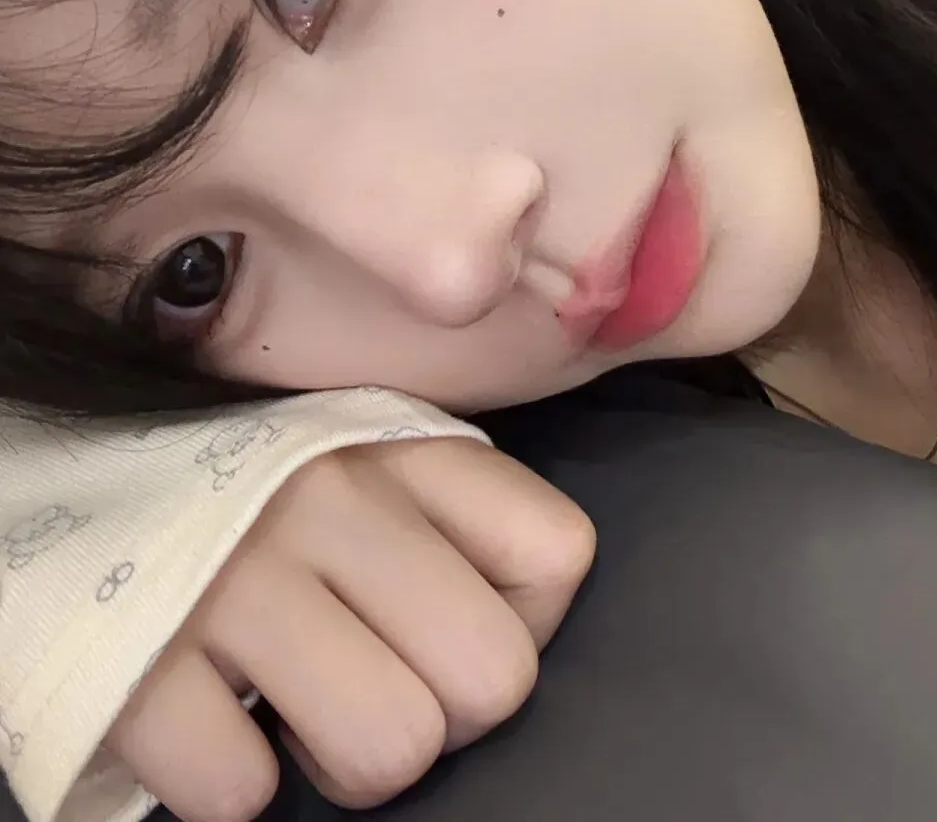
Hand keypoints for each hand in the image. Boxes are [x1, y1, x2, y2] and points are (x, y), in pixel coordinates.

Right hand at [106, 438, 594, 821]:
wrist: (85, 480)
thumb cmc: (267, 499)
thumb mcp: (373, 466)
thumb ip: (458, 522)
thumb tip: (526, 630)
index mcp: (402, 444)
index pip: (557, 553)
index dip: (522, 621)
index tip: (447, 618)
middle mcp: (331, 494)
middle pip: (494, 677)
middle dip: (441, 714)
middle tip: (369, 680)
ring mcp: (237, 573)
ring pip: (393, 748)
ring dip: (343, 763)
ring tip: (295, 707)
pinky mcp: (142, 659)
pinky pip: (243, 792)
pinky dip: (229, 782)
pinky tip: (210, 716)